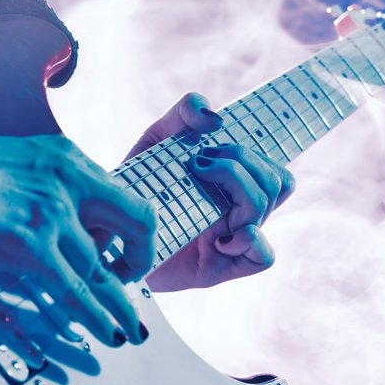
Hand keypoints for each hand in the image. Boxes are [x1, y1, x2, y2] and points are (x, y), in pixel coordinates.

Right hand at [0, 130, 156, 344]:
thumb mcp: (15, 165)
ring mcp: (51, 213)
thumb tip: (67, 225)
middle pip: (137, 223)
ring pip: (105, 269)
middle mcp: (69, 182)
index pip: (123, 198)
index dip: (132, 232)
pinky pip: (78, 289)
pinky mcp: (29, 244)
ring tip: (131, 330)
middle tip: (133, 285)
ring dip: (121, 304)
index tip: (125, 255)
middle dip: (141, 261)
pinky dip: (100, 316)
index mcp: (66, 160)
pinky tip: (111, 334)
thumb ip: (48, 189)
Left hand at [128, 93, 295, 290]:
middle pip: (276, 182)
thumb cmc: (141, 188)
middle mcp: (240, 214)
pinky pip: (263, 256)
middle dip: (238, 162)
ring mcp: (233, 242)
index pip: (275, 169)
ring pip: (265, 207)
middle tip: (199, 164)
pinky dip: (249, 239)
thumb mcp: (158, 141)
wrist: (108, 232)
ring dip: (237, 186)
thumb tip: (215, 118)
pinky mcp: (219, 269)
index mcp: (235, 188)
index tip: (216, 146)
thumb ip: (185, 114)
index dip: (258, 154)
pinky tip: (216, 237)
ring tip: (198, 182)